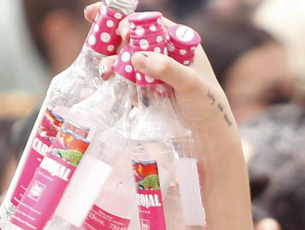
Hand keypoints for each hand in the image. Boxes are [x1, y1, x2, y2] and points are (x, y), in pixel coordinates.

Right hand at [83, 3, 238, 142]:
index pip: (150, 23)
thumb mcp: (190, 83)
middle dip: (113, 37)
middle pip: (132, 38)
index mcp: (177, 41)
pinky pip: (126, 78)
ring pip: (125, 58)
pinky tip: (108, 81)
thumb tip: (136, 57)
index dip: (131, 20)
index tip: (119, 28)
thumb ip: (167, 68)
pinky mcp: (145, 87)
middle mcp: (162, 52)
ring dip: (111, 61)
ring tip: (106, 71)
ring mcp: (152, 70)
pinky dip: (115, 78)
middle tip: (98, 44)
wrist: (206, 132)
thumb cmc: (206, 102)